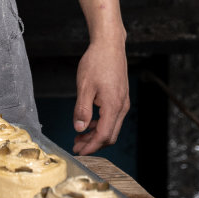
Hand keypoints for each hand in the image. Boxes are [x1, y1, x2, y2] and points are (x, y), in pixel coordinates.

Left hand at [71, 40, 128, 155]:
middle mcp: (122, 106)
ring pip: (111, 127)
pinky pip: (112, 118)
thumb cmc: (97, 62)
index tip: (79, 152)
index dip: (91, 146)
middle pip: (110, 135)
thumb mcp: (84, 86)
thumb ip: (82, 109)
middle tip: (76, 147)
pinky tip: (87, 124)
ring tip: (79, 137)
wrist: (110, 45)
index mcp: (113, 105)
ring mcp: (122, 102)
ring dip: (96, 135)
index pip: (104, 135)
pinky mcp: (120, 98)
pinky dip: (100, 124)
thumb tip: (79, 128)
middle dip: (93, 144)